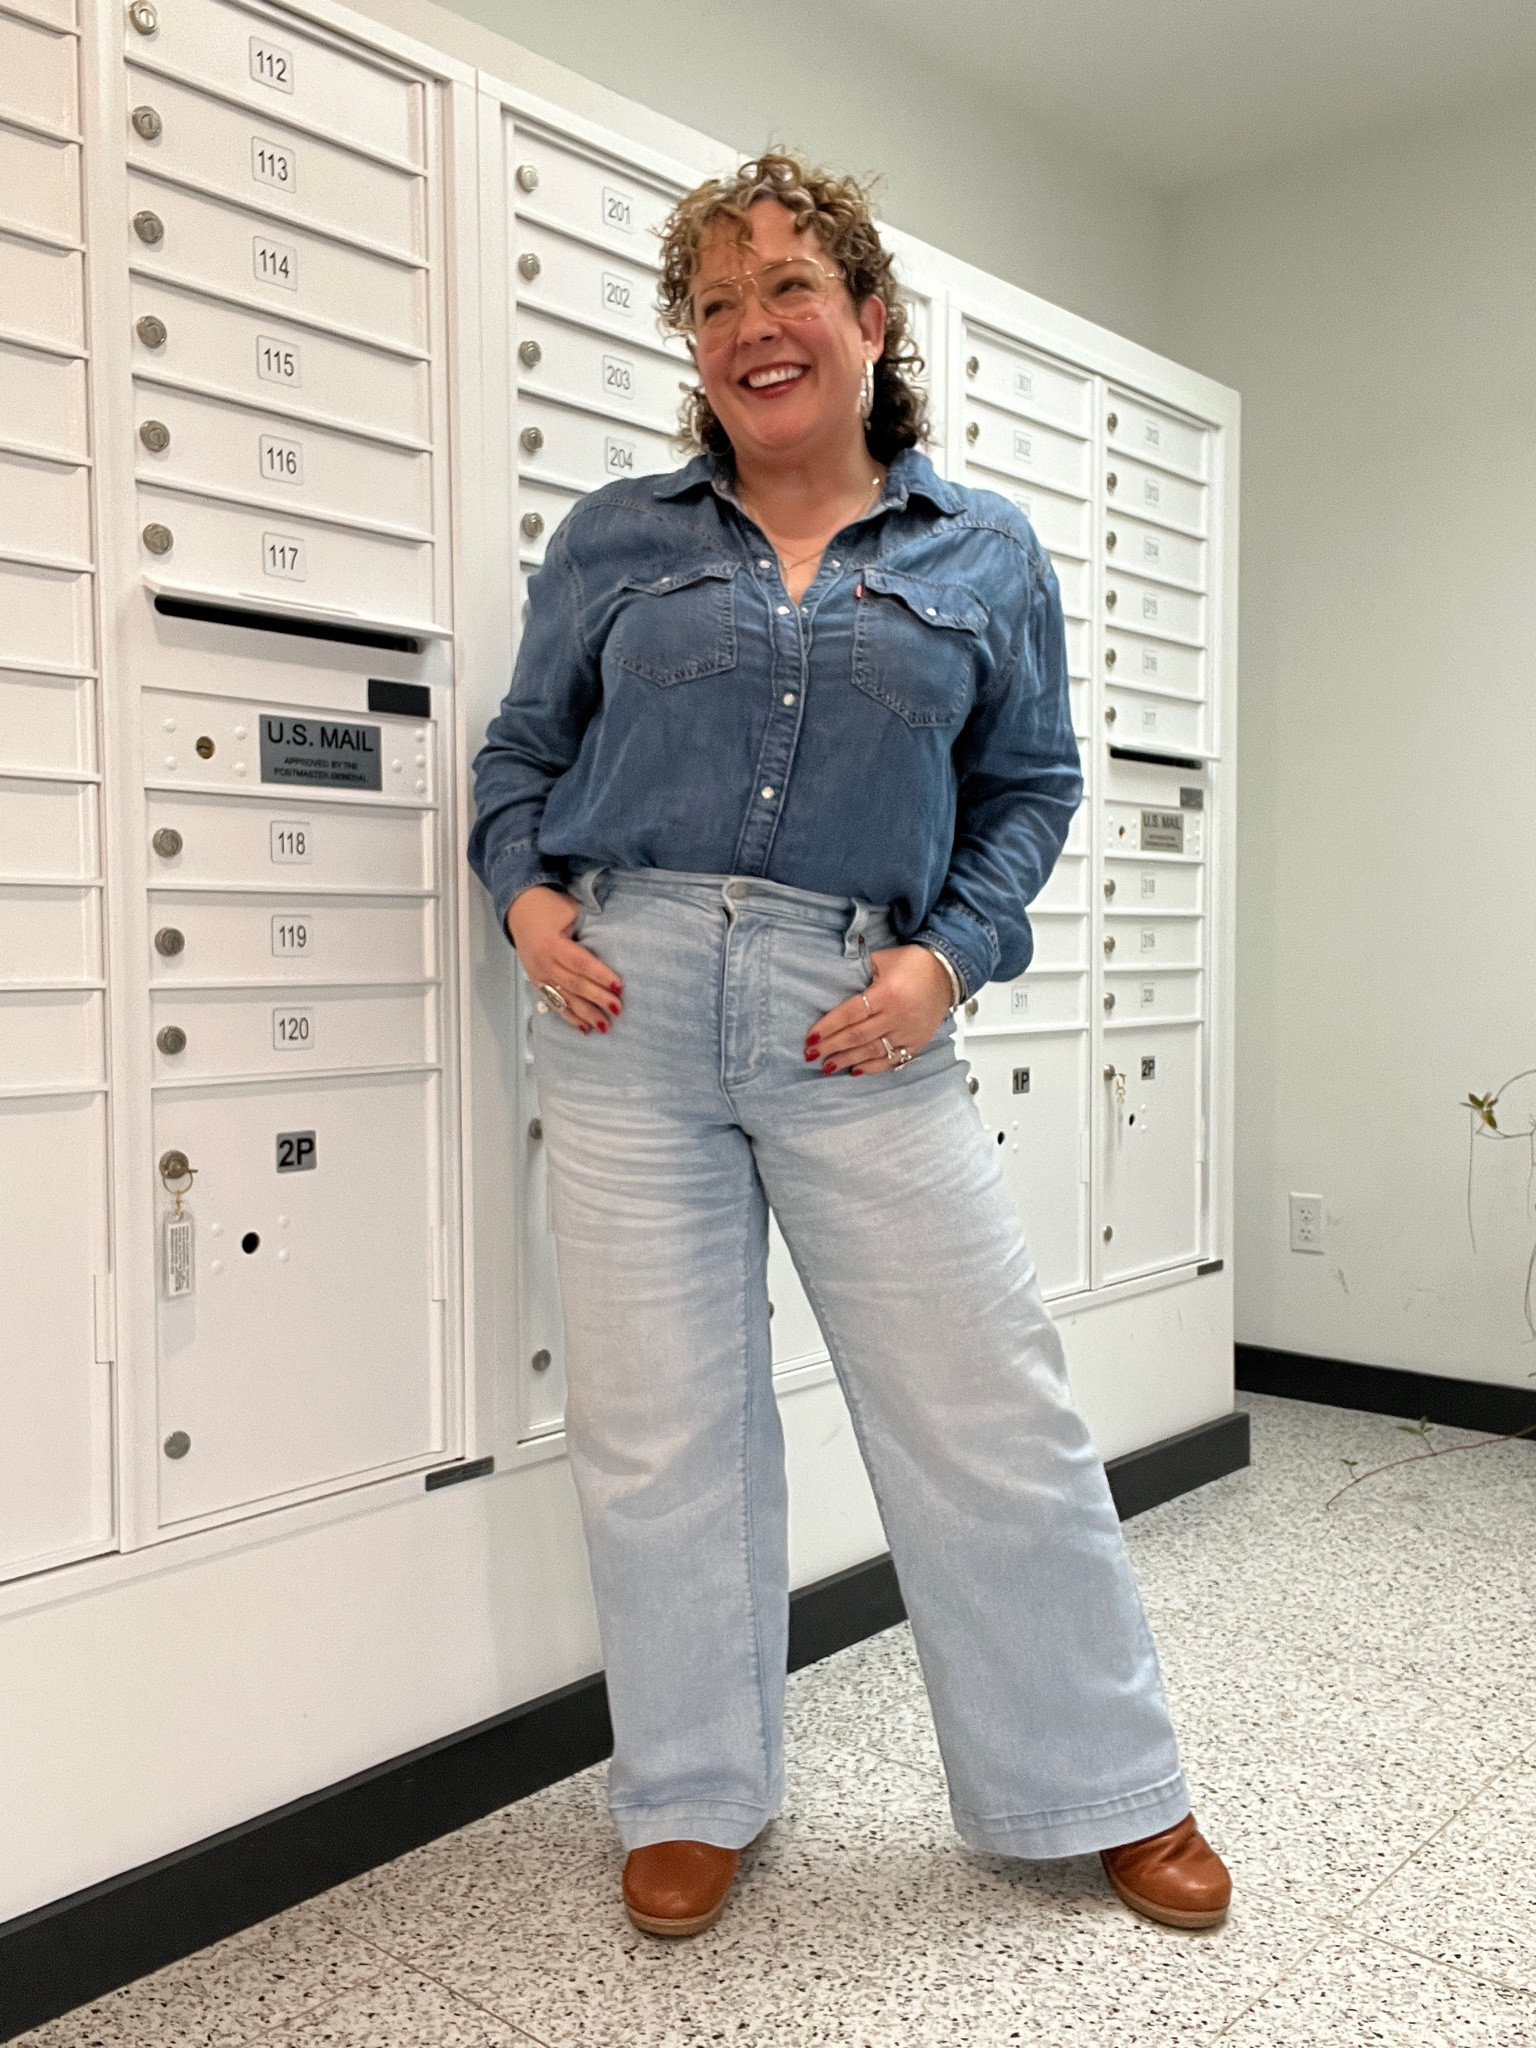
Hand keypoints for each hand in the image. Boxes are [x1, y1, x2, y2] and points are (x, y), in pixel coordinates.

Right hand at [506, 884, 622, 1033]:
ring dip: (586, 1014)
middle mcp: (543, 962)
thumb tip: (617, 940)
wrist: (518, 908)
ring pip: (565, 999)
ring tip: (604, 1026)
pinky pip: (554, 1004)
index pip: (580, 962)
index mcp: (552, 943)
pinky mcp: (537, 983)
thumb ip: (590, 926)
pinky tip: (584, 1027)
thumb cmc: (548, 907)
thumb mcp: (570, 910)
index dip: (600, 975)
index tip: (618, 986)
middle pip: (574, 984)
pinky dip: (569, 1017)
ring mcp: (538, 975)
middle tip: (617, 1008)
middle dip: (597, 998)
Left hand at [805, 945, 951, 1074]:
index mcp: (888, 993)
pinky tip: (854, 1071)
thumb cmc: (914, 963)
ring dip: (847, 1060)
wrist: (948, 973)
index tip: (811, 1037)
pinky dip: (872, 1067)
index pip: (851, 1013)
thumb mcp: (883, 959)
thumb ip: (858, 971)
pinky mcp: (917, 1042)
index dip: (829, 1026)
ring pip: (872, 1051)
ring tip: (827, 1067)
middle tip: (811, 1054)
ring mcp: (909, 1032)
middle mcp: (898, 1016)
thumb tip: (831, 981)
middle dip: (832, 1046)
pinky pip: (892, 1059)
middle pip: (858, 1035)